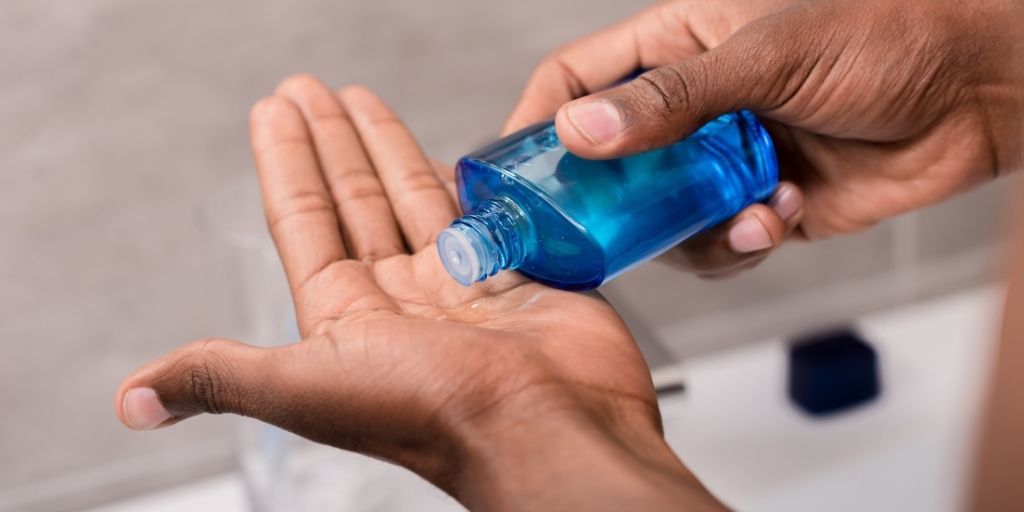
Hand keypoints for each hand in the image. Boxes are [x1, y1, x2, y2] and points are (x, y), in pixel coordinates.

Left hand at [114, 76, 724, 509]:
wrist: (543, 429)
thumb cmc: (429, 415)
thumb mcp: (305, 388)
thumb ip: (222, 377)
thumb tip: (135, 401)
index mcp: (345, 318)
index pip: (303, 222)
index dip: (284, 164)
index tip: (273, 112)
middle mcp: (398, 300)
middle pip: (353, 202)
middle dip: (329, 143)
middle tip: (309, 89)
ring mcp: (457, 286)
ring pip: (412, 201)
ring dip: (384, 148)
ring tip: (360, 98)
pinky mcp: (514, 275)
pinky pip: (477, 217)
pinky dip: (459, 181)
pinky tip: (441, 150)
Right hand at [506, 0, 1023, 276]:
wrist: (977, 92)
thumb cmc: (885, 37)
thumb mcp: (768, 55)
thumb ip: (671, 97)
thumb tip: (581, 130)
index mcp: (678, 45)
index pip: (578, 79)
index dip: (538, 122)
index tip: (510, 172)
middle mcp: (692, 108)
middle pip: (611, 162)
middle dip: (609, 201)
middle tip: (602, 232)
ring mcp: (723, 161)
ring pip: (661, 217)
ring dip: (694, 230)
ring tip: (749, 210)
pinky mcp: (761, 207)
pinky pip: (718, 245)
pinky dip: (742, 244)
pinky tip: (782, 217)